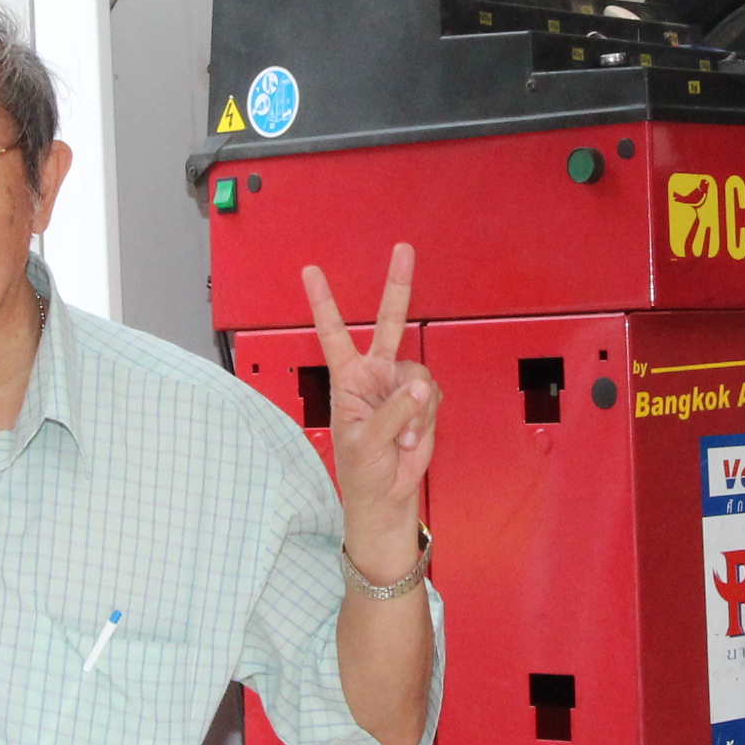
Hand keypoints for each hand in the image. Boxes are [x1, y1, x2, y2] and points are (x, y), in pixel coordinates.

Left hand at [300, 245, 440, 559]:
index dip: (324, 302)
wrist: (388, 495)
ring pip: (419, 372)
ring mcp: (401, 385)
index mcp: (348, 379)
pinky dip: (427, 417)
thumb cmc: (363, 470)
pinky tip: (414, 436)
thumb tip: (420, 384)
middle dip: (398, 285)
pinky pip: (434, 394)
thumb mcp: (367, 442)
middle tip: (404, 250)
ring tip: (404, 436)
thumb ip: (394, 411)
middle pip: (388, 322)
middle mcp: (375, 374)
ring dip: (416, 407)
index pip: (333, 333)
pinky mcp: (424, 400)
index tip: (311, 271)